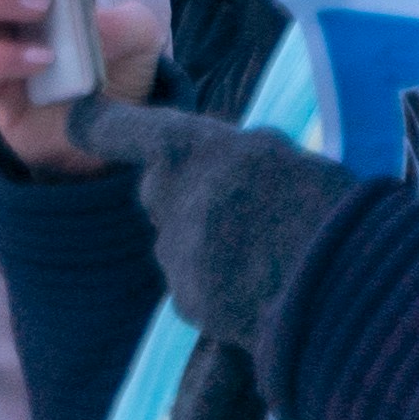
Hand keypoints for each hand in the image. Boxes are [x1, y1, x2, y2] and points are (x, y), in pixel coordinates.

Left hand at [78, 100, 365, 350]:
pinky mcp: (188, 301)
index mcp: (190, 148)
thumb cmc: (326, 207)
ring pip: (181, 244)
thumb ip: (237, 155)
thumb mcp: (280, 155)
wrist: (339, 288)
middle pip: (161, 192)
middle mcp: (168, 196)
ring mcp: (174, 252)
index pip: (122, 128)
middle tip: (247, 214)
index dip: (101, 123)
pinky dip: (223, 291)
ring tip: (269, 258)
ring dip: (211, 248)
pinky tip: (264, 291)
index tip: (78, 117)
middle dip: (189, 200)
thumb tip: (233, 163)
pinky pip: (198, 288)